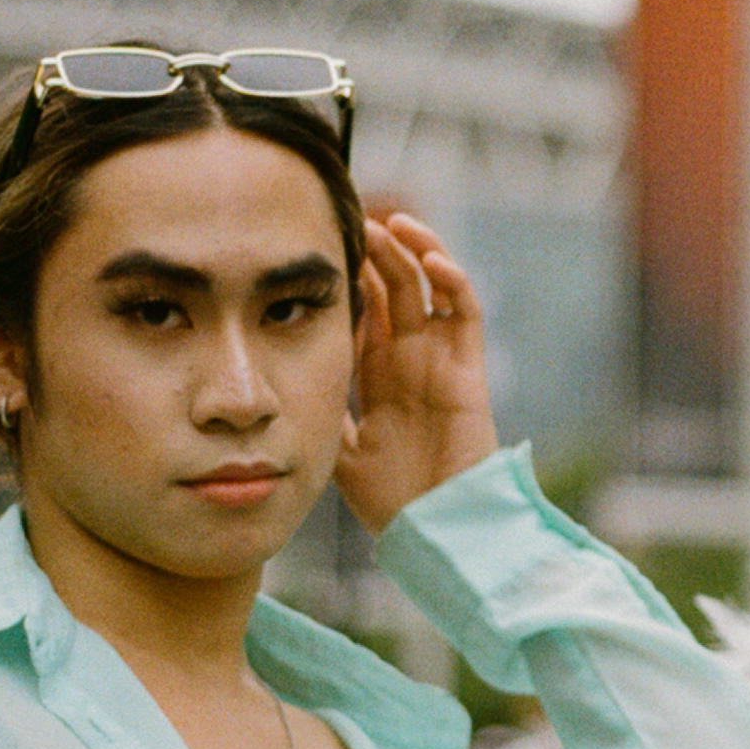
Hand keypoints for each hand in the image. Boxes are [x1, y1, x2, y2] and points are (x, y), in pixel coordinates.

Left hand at [334, 213, 499, 531]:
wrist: (436, 528)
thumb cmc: (392, 499)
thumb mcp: (338, 448)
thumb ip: (322, 411)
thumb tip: (282, 383)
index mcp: (380, 374)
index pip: (368, 309)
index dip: (352, 276)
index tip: (324, 246)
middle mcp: (412, 360)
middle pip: (397, 288)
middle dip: (377, 252)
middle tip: (354, 220)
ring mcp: (440, 361)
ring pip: (432, 288)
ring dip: (414, 252)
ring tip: (390, 224)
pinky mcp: (467, 368)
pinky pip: (465, 313)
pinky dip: (453, 280)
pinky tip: (430, 259)